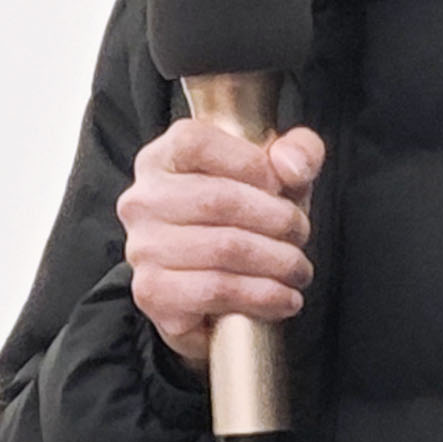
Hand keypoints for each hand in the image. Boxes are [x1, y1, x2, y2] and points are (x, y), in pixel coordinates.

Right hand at [120, 118, 324, 367]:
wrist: (213, 286)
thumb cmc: (245, 219)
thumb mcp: (277, 176)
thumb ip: (298, 151)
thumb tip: (290, 166)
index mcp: (161, 159)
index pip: (195, 143)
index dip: (250, 162)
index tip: (282, 186)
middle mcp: (141, 202)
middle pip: (217, 199)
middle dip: (277, 220)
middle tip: (300, 234)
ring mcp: (142, 250)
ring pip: (223, 249)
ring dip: (278, 262)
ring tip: (298, 269)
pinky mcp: (152, 294)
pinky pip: (216, 292)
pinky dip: (262, 296)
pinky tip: (283, 298)